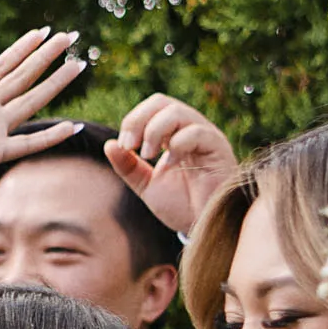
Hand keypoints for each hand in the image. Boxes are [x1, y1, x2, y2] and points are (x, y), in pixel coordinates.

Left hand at [0, 27, 86, 217]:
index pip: (1, 66)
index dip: (22, 48)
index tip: (43, 32)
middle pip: (22, 77)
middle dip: (45, 57)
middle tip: (70, 36)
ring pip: (31, 102)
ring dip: (55, 85)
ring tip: (77, 66)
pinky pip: (27, 143)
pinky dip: (50, 137)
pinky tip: (72, 127)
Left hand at [102, 94, 237, 238]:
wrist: (202, 226)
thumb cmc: (182, 206)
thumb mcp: (147, 185)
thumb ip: (128, 166)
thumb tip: (109, 144)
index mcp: (175, 134)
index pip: (153, 107)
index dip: (133, 120)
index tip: (124, 146)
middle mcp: (191, 129)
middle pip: (162, 102)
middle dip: (139, 121)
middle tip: (130, 146)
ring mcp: (206, 137)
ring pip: (177, 112)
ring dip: (154, 131)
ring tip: (148, 155)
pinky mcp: (218, 148)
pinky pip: (196, 132)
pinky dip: (176, 146)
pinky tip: (170, 165)